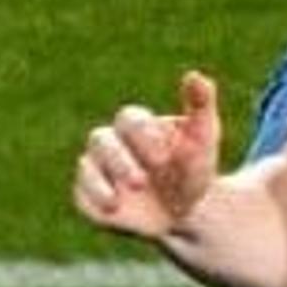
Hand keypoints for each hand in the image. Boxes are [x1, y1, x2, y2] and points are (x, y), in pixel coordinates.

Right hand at [72, 71, 225, 240]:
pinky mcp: (89, 197)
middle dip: (119, 159)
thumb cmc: (191, 167)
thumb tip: (196, 75)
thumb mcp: (202, 137)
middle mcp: (111, 143)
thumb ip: (200, 105)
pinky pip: (83, 195)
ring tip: (131, 192)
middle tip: (141, 181)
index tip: (164, 156)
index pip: (129, 120)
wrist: (187, 211)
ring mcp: (97, 170)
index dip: (143, 135)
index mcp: (136, 125)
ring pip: (87, 166)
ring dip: (103, 179)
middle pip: (100, 140)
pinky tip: (113, 206)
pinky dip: (96, 198)